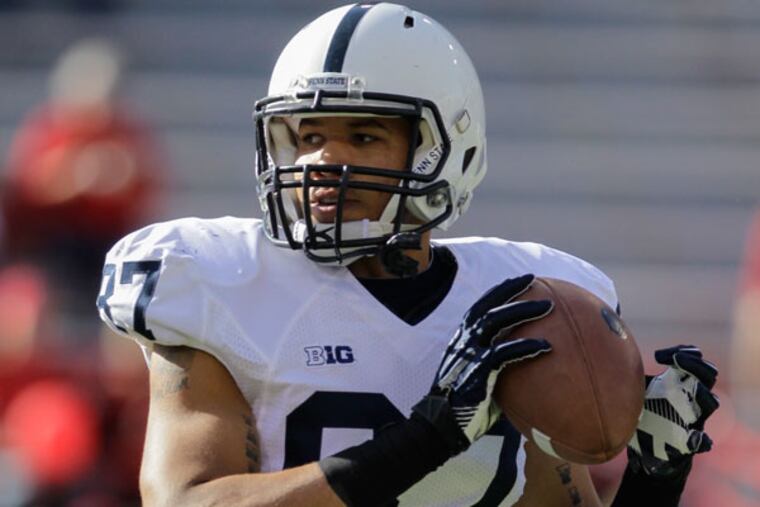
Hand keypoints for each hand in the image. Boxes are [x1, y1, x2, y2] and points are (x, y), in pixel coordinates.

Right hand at [413, 274, 552, 450]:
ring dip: (522, 310)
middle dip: (511, 290)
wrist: (443, 425)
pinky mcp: (476, 370)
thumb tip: (527, 364)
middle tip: (534, 281)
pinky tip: (546, 346)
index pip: (480, 306)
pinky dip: (526, 347)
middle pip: (487, 305)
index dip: (499, 291)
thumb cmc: (465, 405)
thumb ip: (496, 365)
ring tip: (547, 306)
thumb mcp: (478, 378)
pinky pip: (504, 352)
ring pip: (495, 321)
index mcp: (462, 339)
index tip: (519, 281)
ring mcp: (468, 353)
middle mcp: (463, 340)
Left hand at [629, 345, 719, 475]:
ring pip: (710, 403)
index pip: (693, 360)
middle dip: (696, 364)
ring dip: (702, 393)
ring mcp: (694, 419)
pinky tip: (694, 436)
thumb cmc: (643, 415)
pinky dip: (701, 439)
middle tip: (676, 360)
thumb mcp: (637, 391)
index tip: (659, 355)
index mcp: (680, 384)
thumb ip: (631, 374)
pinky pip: (703, 441)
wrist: (646, 452)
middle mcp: (691, 399)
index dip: (684, 353)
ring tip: (687, 389)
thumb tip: (611, 350)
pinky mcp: (689, 442)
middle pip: (708, 375)